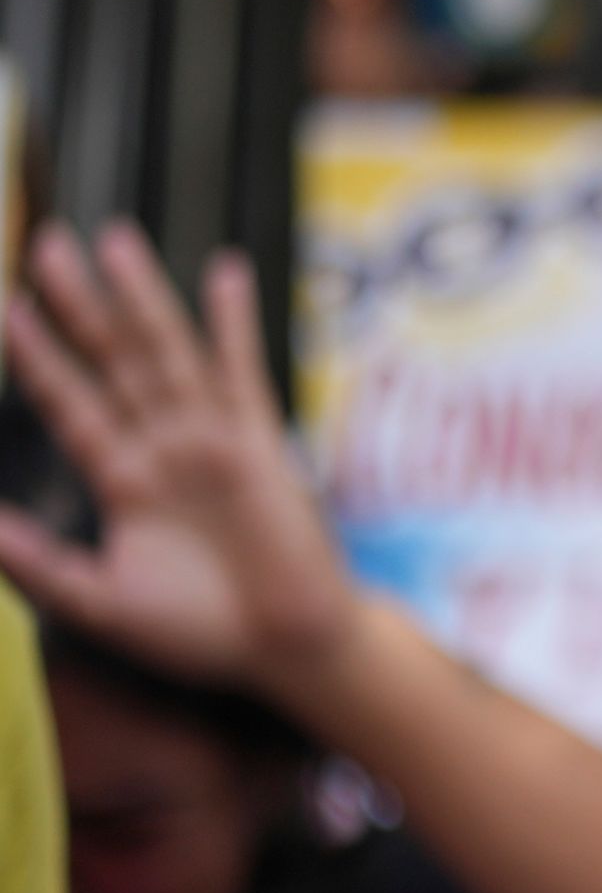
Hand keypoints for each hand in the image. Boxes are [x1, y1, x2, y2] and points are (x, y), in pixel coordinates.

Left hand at [0, 225, 359, 695]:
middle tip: (49, 245)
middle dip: (80, 304)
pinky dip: (232, 324)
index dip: (37, 357)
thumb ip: (36, 560)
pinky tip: (223, 274)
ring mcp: (212, 441)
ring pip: (166, 354)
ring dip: (141, 297)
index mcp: (124, 481)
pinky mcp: (258, 445)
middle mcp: (164, 448)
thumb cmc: (199, 635)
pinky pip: (240, 373)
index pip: (70, 403)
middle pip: (112, 360)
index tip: (6, 308)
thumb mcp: (96, 599)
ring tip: (113, 241)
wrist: (283, 652)